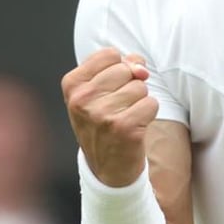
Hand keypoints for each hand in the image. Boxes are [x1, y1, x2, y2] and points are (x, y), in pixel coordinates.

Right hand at [61, 47, 157, 186]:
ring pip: (140, 87)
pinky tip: (135, 128)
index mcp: (72, 84)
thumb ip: (120, 68)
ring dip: (139, 102)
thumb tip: (141, 68)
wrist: (106, 169)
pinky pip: (151, 103)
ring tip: (124, 118)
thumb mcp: (98, 92)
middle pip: (126, 69)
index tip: (109, 90)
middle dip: (129, 86)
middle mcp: (82, 99)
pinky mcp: (124, 128)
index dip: (119, 69)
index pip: (110, 55)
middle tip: (117, 108)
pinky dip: (148, 114)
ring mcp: (102, 115)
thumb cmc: (104, 123)